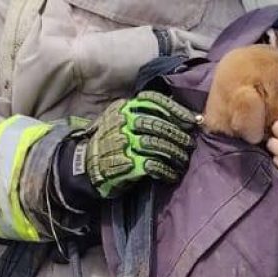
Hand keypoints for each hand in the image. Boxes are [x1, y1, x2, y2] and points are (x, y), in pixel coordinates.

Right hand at [81, 91, 198, 198]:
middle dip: (178, 134)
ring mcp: (124, 143)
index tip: (191, 120)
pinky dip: (166, 170)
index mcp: (124, 108)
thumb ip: (140, 113)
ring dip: (175, 153)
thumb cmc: (108, 141)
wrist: (86, 165)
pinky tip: (172, 174)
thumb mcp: (119, 118)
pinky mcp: (127, 164)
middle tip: (189, 143)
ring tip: (183, 160)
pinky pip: (153, 165)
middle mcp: (124, 123)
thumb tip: (174, 115)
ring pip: (158, 144)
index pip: (154, 101)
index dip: (175, 110)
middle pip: (158, 124)